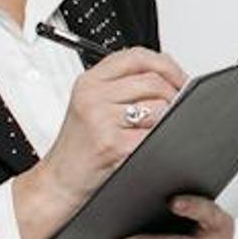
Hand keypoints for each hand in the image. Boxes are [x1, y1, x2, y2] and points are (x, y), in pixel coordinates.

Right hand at [17, 49, 191, 238]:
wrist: (58, 182)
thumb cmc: (79, 146)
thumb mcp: (92, 105)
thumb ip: (124, 85)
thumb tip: (171, 73)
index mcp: (90, 81)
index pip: (138, 56)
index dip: (167, 66)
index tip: (180, 79)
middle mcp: (93, 96)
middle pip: (154, 81)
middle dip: (174, 96)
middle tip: (177, 110)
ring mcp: (101, 119)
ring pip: (159, 107)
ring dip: (166, 121)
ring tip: (151, 132)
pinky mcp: (112, 143)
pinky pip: (154, 135)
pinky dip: (159, 141)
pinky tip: (146, 146)